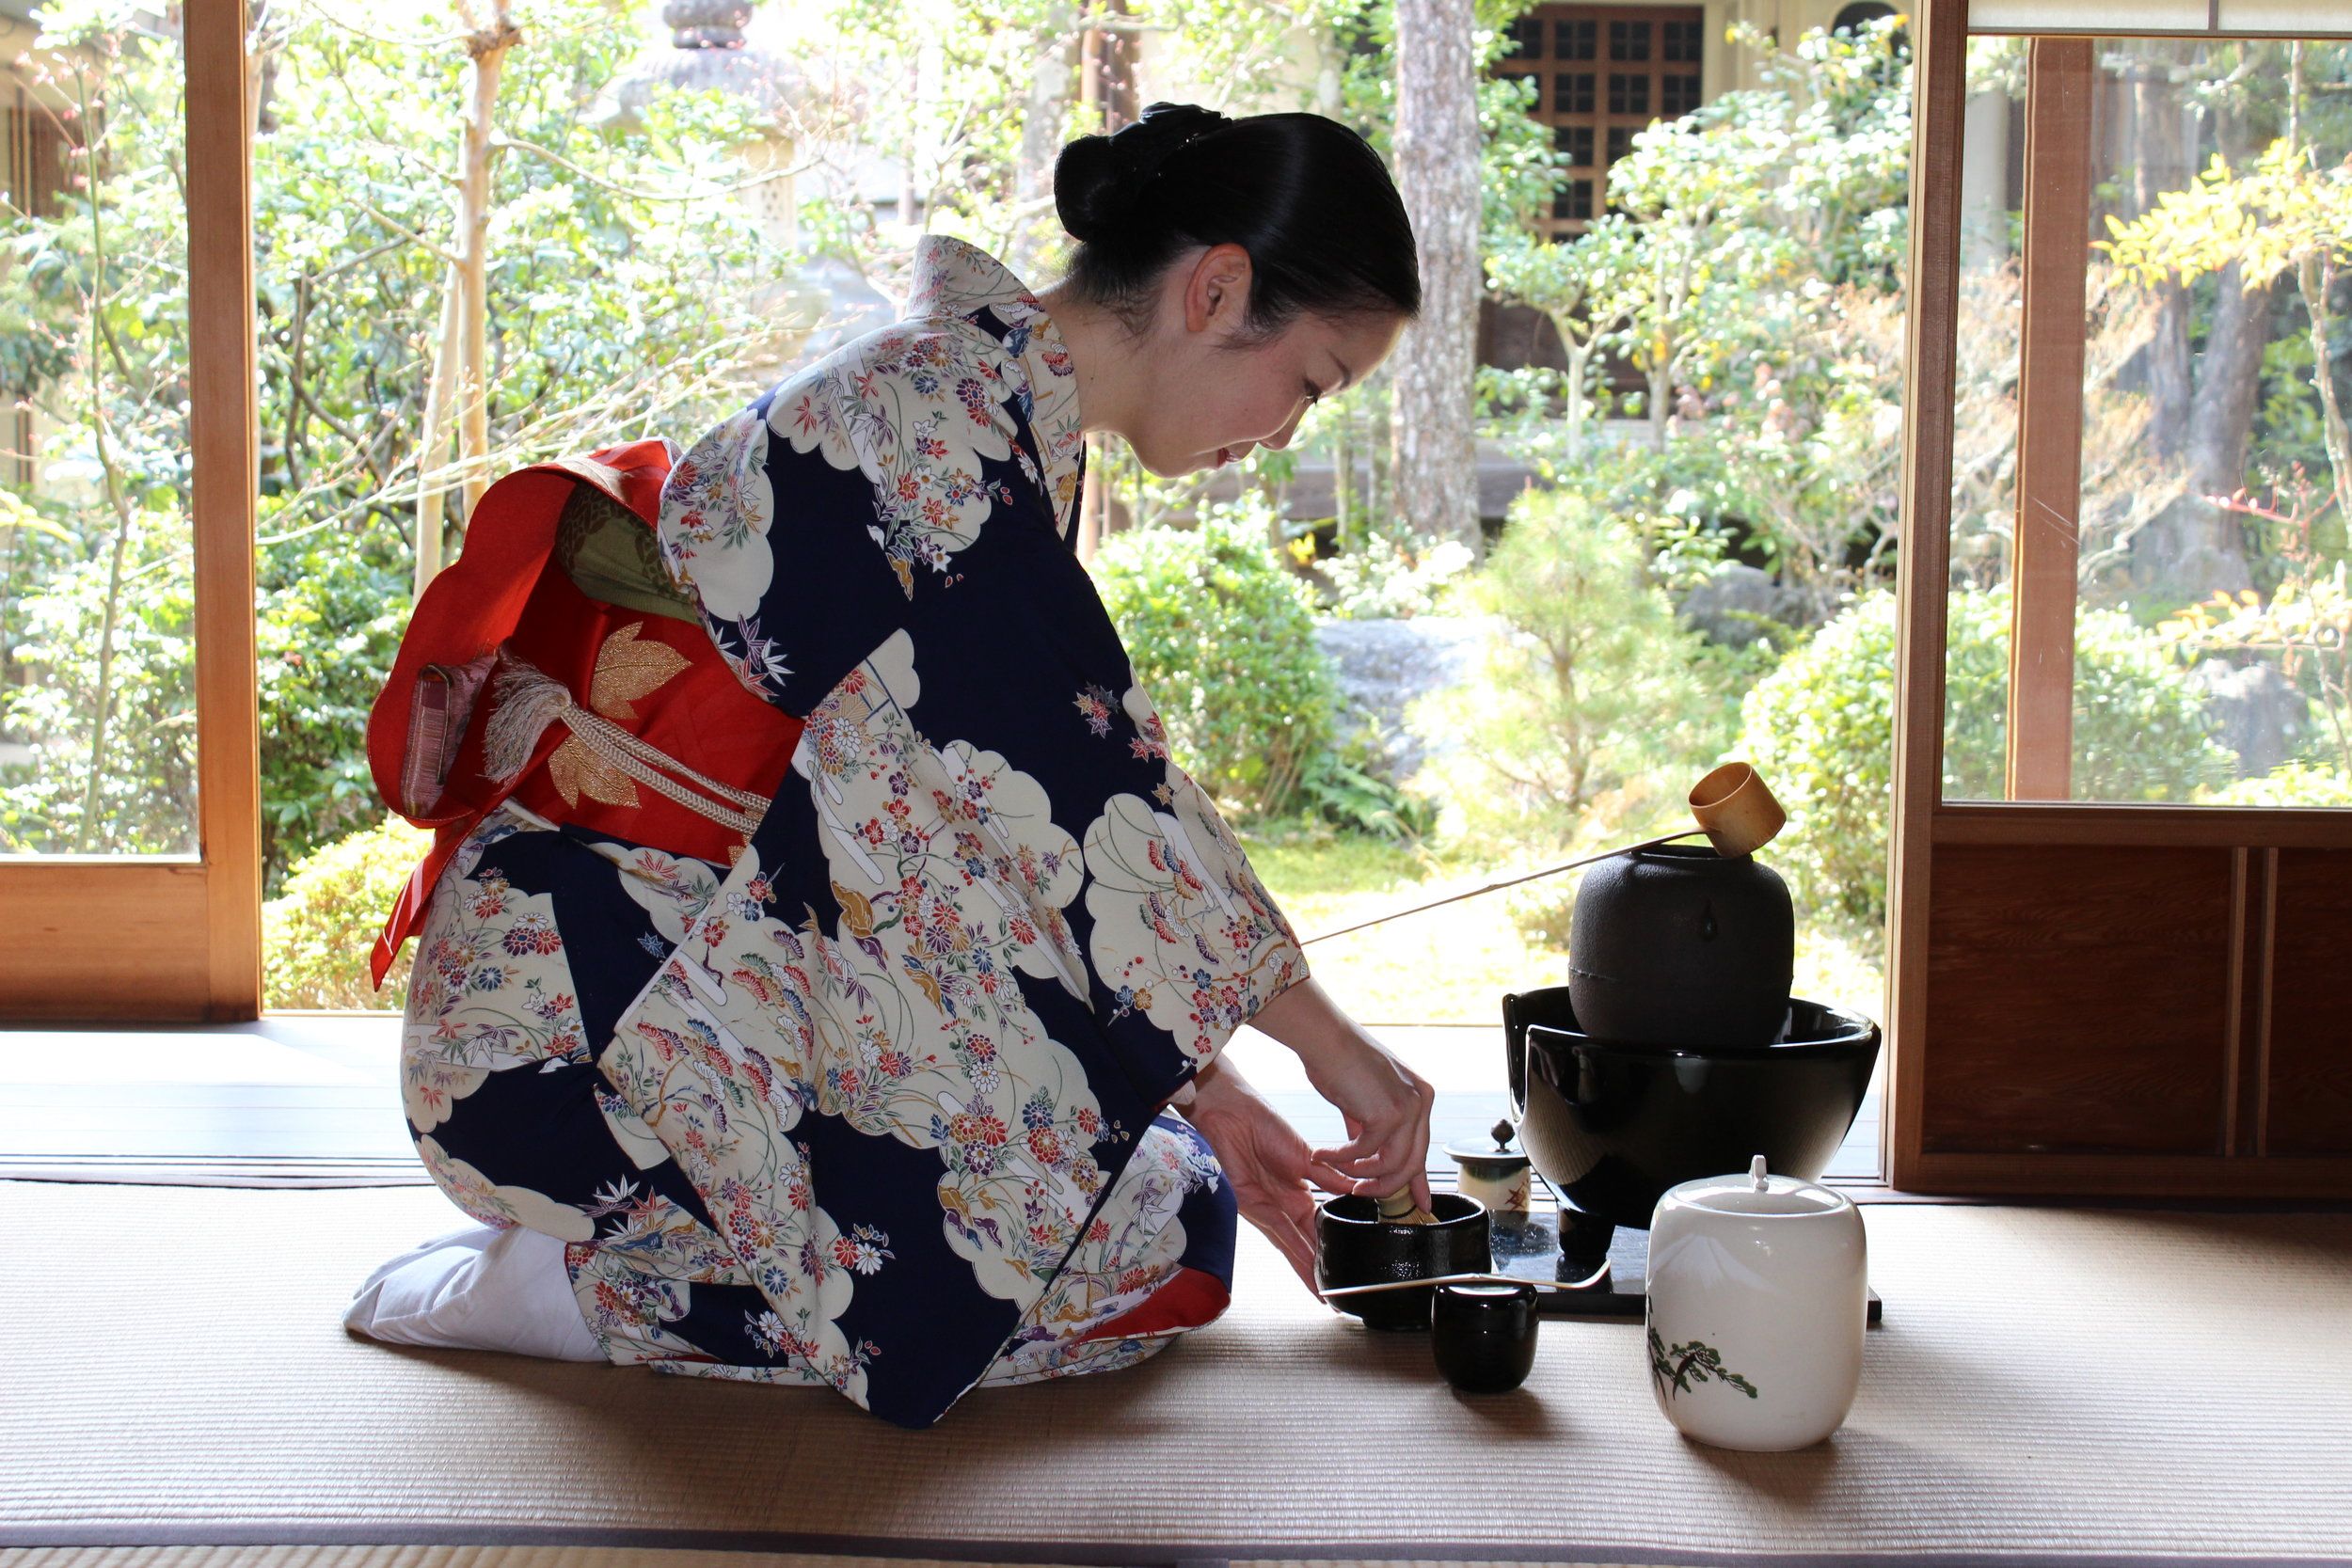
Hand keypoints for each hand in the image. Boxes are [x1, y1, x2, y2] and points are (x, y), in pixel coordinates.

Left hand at [1181, 1057, 1324, 1295]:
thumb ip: (1330, 1177)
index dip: (1330, 1248)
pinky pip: (1280, 1230)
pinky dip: (1296, 1248)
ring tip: (1324, 1293)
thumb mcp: (1307, 1156)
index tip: (1345, 1268)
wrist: (1234, 1112)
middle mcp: (1282, 1206)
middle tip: (1335, 1296)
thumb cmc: (1263, 1125)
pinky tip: (1310, 1265)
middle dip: (1319, 1270)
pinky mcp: (1253, 1205)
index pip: (1318, 1228)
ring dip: (1308, 1269)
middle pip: (1305, 1245)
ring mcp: (1268, 1208)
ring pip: (1292, 1245)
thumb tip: (1355, 1191)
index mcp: (1297, 1193)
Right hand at [1246, 978, 1435, 1212]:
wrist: (1324, 1037)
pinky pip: (1365, 1153)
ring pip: (1393, 1165)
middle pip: (1412, 1162)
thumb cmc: (1337, 1061)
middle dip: (1385, 1186)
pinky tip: (1324, 1154)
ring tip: (1336, 1170)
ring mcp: (1408, 1107)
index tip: (1420, 1202)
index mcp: (1420, 1096)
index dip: (1419, 1180)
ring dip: (1361, 1174)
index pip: (1422, 1147)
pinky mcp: (1387, 1113)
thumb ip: (1372, 1128)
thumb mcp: (1364, 1098)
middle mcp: (1421, 1101)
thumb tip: (1368, 1158)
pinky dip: (1343, 1159)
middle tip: (1359, 1192)